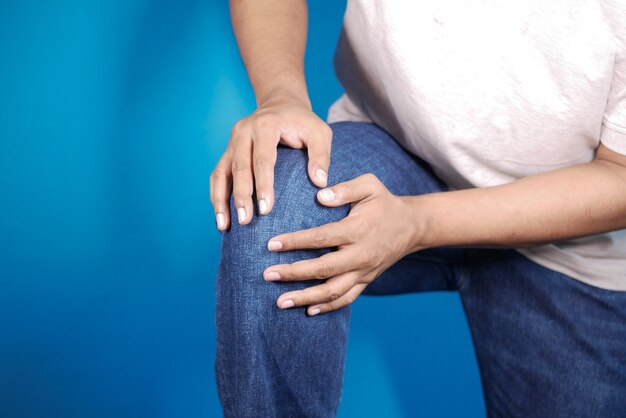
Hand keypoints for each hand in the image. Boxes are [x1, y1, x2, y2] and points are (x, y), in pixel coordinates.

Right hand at [209, 96, 331, 229]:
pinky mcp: (228, 152)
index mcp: (265, 125)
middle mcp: (244, 132)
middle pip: (239, 168)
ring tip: (224, 226)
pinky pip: (218, 175)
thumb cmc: (302, 122)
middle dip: (241, 196)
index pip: (262, 159)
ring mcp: (232, 142)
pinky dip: (217, 196)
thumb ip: (321, 155)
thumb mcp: (319, 132)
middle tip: (246, 221)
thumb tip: (320, 183)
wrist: (280, 104)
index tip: (266, 210)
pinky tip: (221, 217)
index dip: (263, 185)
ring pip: (221, 173)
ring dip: (220, 200)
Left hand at [263, 173, 420, 315]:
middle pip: (323, 269)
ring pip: (333, 291)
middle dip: (293, 274)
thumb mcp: (370, 185)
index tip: (272, 244)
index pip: (321, 238)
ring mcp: (364, 271)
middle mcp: (360, 255)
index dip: (295, 242)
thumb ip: (345, 189)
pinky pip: (346, 299)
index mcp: (357, 230)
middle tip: (267, 275)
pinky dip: (327, 307)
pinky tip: (308, 310)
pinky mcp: (366, 281)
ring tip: (280, 302)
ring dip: (305, 297)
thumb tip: (320, 196)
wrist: (412, 226)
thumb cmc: (384, 203)